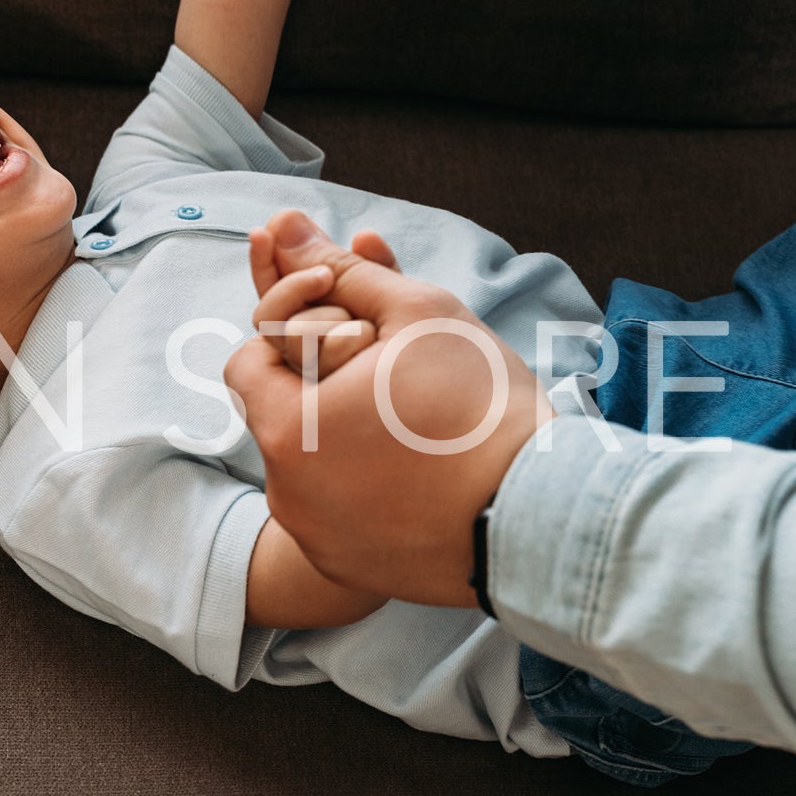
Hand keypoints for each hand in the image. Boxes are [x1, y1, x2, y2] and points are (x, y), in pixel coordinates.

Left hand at [226, 211, 553, 608]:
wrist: (545, 516)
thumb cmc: (479, 406)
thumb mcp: (413, 315)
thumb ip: (340, 270)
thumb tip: (281, 224)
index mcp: (284, 431)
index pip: (250, 358)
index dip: (298, 330)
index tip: (360, 330)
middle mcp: (285, 498)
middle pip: (284, 413)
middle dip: (326, 381)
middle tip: (397, 371)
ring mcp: (319, 542)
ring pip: (315, 464)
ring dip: (349, 432)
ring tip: (419, 416)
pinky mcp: (355, 572)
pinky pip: (344, 513)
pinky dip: (371, 485)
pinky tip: (426, 465)